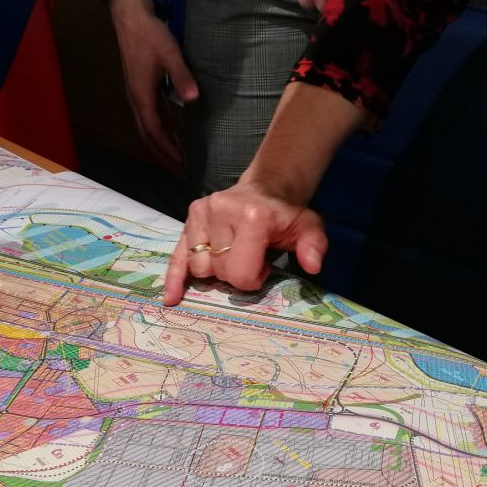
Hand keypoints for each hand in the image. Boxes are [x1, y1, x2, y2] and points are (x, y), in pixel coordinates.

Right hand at [110, 0, 198, 171]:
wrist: (130, 17)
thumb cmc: (150, 35)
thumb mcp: (170, 54)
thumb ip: (181, 76)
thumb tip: (192, 98)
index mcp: (142, 96)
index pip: (155, 132)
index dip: (168, 151)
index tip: (181, 166)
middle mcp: (137, 100)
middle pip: (149, 136)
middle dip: (163, 155)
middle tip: (180, 171)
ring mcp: (137, 95)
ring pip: (148, 128)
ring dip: (161, 144)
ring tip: (178, 159)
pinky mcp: (140, 89)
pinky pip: (151, 117)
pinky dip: (161, 129)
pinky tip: (174, 132)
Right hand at [162, 181, 326, 304]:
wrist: (267, 188)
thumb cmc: (286, 215)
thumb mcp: (309, 227)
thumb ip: (314, 246)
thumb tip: (313, 265)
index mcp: (252, 217)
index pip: (240, 271)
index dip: (253, 279)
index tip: (264, 267)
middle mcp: (221, 212)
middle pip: (218, 271)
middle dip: (235, 275)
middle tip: (250, 260)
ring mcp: (201, 214)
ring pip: (198, 267)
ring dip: (214, 271)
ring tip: (231, 257)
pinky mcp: (189, 218)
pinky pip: (177, 255)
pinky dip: (174, 278)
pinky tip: (172, 298)